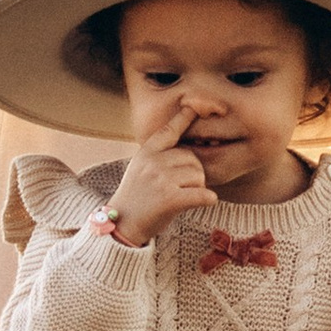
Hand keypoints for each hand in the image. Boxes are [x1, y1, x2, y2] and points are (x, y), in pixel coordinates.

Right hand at [105, 89, 213, 246]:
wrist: (121, 225)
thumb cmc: (136, 198)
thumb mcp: (140, 168)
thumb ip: (159, 156)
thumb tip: (187, 151)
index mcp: (146, 152)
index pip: (168, 131)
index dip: (183, 118)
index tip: (194, 106)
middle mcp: (153, 162)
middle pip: (192, 158)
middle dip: (194, 173)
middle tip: (181, 188)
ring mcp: (161, 179)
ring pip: (198, 176)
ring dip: (198, 188)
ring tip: (181, 197)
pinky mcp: (170, 198)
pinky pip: (202, 194)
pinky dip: (208, 198)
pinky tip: (207, 201)